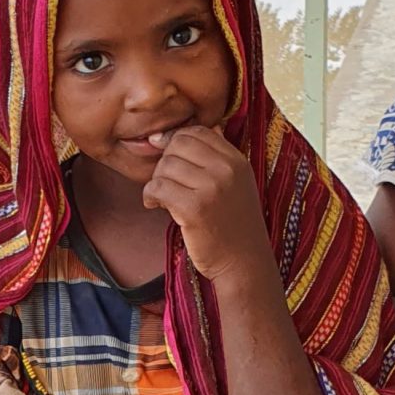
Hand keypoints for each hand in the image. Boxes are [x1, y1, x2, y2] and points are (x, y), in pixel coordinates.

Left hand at [141, 126, 271, 284]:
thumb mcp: (235, 184)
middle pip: (177, 145)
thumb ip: (214, 158)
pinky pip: (158, 187)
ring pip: (165, 166)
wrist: (244, 263)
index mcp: (237, 160)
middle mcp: (227, 169)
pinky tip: (155, 206)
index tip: (168, 160)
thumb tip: (177, 133)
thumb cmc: (233, 225)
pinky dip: (150, 196)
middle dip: (164, 162)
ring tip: (161, 198)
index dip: (175, 142)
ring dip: (156, 182)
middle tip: (165, 183)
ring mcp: (212, 188)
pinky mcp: (195, 208)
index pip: (196, 132)